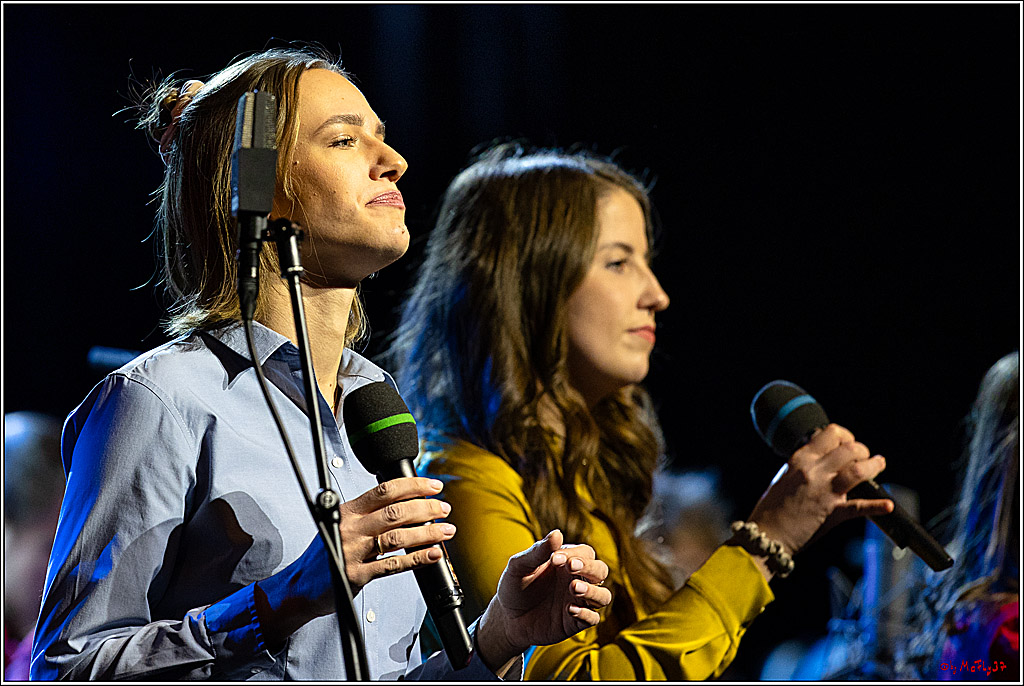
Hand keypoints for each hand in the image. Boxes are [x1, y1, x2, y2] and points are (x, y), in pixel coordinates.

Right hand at [254, 477, 454, 647]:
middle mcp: (350, 527)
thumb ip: (369, 515)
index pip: (384, 490)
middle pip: (395, 511)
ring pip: (397, 536)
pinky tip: (433, 554)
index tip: (433, 486)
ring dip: (427, 533)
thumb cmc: (327, 552)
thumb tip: (407, 504)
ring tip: (446, 530)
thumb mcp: (342, 524)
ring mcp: (353, 551)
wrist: (302, 585)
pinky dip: (416, 558)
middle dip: (425, 508)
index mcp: (348, 510)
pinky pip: (392, 565)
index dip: (413, 486)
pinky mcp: (356, 574)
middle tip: (444, 509)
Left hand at [474, 530, 611, 671]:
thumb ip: (538, 552)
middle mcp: (577, 580)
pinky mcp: (575, 623)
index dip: (575, 554)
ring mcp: (578, 602)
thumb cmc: (514, 587)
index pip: (585, 553)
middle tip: (571, 567)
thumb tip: (557, 533)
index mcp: (567, 562)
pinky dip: (585, 614)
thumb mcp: (519, 567)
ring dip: (593, 591)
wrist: (506, 619)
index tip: (555, 559)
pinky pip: (593, 619)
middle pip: (600, 570)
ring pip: (603, 596)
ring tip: (573, 588)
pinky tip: (569, 610)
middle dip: (590, 568)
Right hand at [747, 423, 893, 555]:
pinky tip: (888, 505)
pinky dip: (876, 506)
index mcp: (800, 459)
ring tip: (879, 464)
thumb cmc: (771, 509)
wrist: (766, 535)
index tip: (848, 443)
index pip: (830, 434)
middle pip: (849, 449)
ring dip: (874, 466)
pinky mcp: (833, 513)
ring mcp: (825, 491)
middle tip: (865, 457)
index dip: (845, 436)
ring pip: (858, 470)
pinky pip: (859, 507)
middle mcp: (814, 470)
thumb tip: (822, 459)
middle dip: (862, 450)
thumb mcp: (784, 477)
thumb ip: (804, 466)